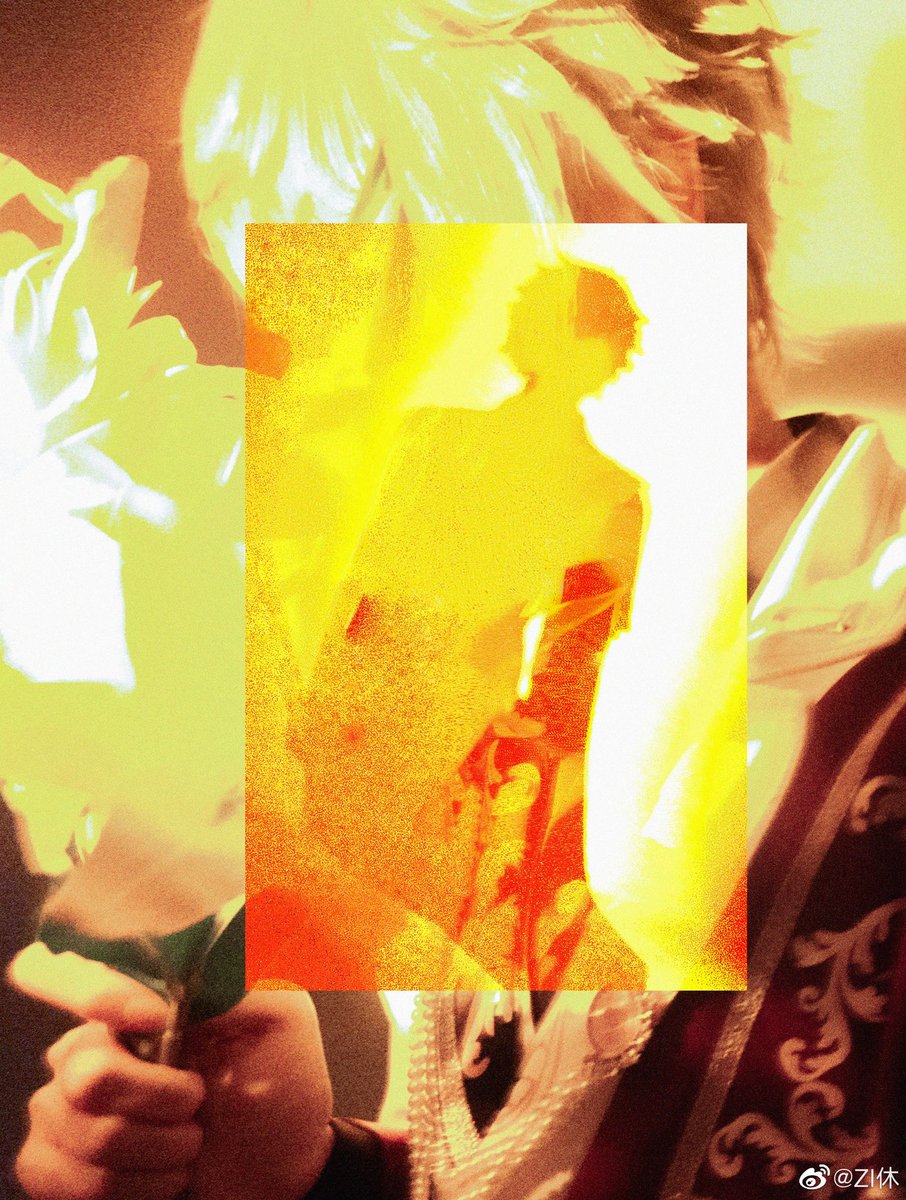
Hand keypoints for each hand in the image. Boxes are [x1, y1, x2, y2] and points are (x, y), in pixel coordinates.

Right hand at [11, 945, 333, 1199]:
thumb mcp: (278, 1016)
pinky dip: (125, 1187)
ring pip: (74, 1127)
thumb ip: (230, 978)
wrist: (278, 1165)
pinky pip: (54, 1174)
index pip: (55, 967)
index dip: (88, 990)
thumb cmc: (277, 1081)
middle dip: (154, 1098)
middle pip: (80, 1067)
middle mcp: (93, 1042)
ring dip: (152, 1148)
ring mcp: (67, 1103)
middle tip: (195, 1100)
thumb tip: (175, 971)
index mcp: (136, 996)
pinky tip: (161, 1176)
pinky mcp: (58, 1161)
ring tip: (189, 1141)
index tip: (153, 1018)